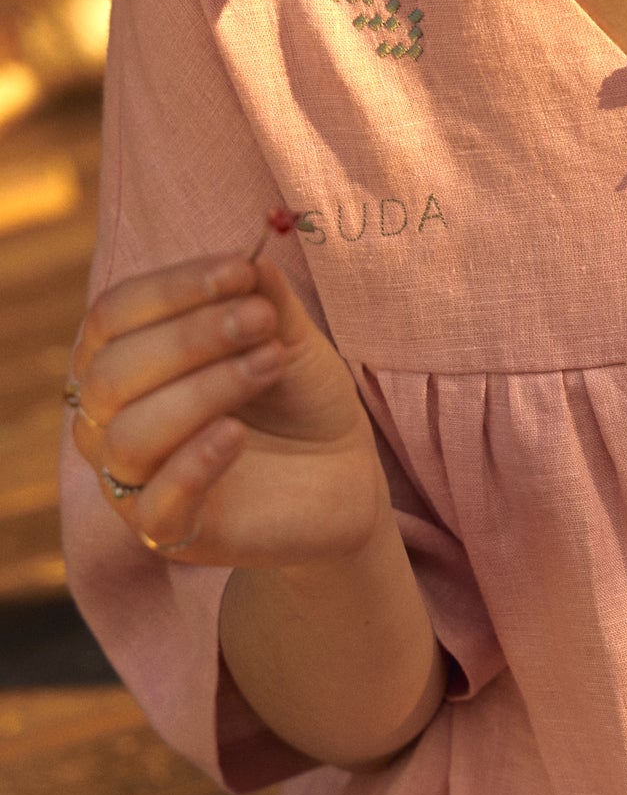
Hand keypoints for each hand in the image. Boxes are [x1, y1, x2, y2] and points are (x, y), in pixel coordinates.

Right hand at [67, 250, 383, 567]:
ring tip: (268, 365)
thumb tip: (249, 261)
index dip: (170, 289)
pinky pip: (154, 503)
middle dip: (189, 338)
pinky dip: (193, 462)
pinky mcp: (169, 533)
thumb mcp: (287, 341)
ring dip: (201, 390)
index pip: (113, 317)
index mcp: (125, 363)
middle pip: (112, 373)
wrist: (345, 482)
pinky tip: (238, 434)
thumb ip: (263, 301)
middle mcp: (112, 421)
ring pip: (129, 435)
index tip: (238, 270)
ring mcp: (135, 482)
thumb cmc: (302, 405)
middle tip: (262, 322)